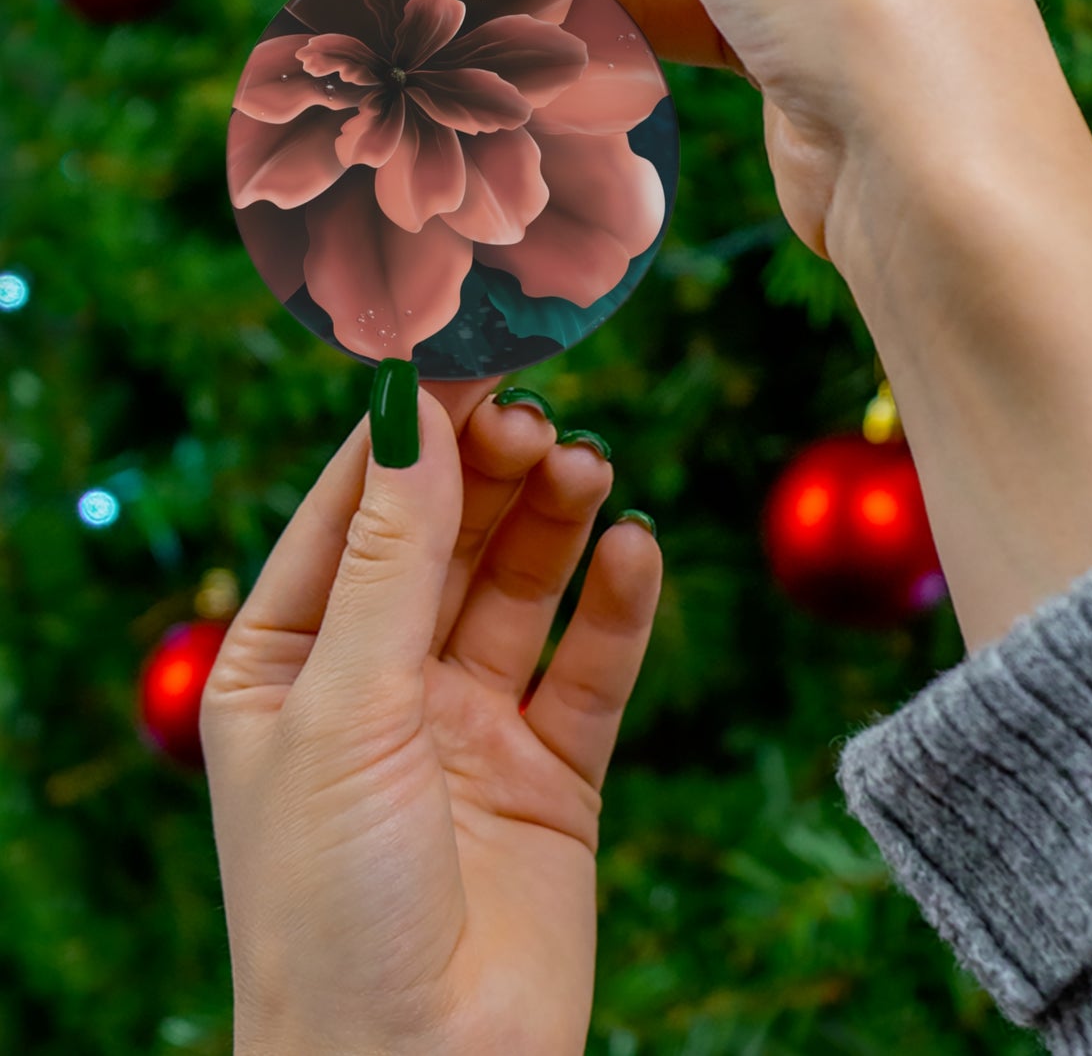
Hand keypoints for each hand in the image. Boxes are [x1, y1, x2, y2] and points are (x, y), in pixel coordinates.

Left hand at [201, 380, 661, 1055]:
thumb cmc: (332, 903)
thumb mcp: (346, 707)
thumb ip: (392, 558)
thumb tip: (414, 413)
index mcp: (289, 663)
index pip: (353, 511)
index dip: (410, 432)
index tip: (468, 354)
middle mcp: (380, 683)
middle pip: (447, 538)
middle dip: (490, 473)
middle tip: (539, 416)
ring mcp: (469, 724)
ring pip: (521, 588)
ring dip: (555, 523)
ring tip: (588, 468)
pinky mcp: (552, 770)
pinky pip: (590, 666)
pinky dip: (617, 606)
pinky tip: (635, 551)